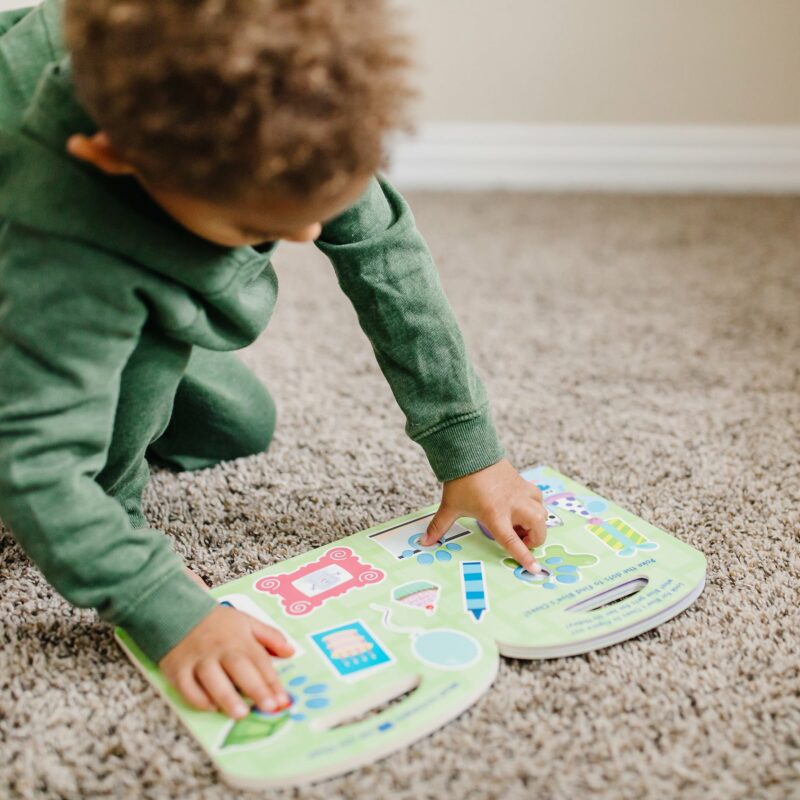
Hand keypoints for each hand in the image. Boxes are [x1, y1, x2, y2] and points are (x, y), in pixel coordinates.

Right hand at [159, 605, 293, 718]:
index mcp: (239, 638)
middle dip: (256, 689)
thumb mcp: (246, 621)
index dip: (272, 680)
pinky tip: (212, 708)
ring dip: (227, 698)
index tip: (284, 700)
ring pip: (213, 680)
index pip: (259, 660)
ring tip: (241, 715)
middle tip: (269, 708)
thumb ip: (270, 636)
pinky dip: (198, 700)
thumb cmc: (217, 622)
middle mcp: (219, 649)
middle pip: (239, 669)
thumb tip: (291, 652)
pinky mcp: (177, 669)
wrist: (176, 612)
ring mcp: (197, 660)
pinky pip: (187, 688)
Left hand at [421, 458, 546, 571]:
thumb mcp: (449, 506)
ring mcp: (520, 492)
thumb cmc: (461, 480)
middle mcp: (512, 504)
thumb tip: (424, 541)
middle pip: (538, 526)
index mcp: (494, 514)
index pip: (512, 540)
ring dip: (536, 522)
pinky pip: (537, 497)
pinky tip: (521, 507)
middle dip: (535, 538)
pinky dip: (534, 505)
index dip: (524, 556)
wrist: (470, 450)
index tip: (535, 569)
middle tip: (521, 539)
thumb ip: (439, 526)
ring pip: (542, 510)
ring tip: (520, 524)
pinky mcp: (523, 482)